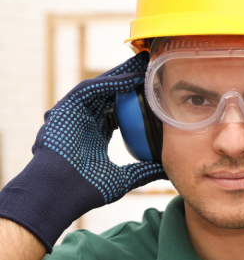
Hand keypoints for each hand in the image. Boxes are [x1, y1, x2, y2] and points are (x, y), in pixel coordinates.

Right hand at [0, 51, 166, 251]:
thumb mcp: (124, 178)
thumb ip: (145, 171)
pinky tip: (130, 77)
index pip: (118, 110)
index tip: (155, 89)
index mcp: (95, 134)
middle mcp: (84, 121)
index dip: (135, 98)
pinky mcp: (65, 110)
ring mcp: (74, 114)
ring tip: (142, 63)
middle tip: (150, 65)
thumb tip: (168, 171)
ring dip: (122, 74)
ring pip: (101, 87)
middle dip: (130, 78)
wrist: (59, 195)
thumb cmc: (86, 191)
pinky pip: (90, 90)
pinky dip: (110, 83)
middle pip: (110, 93)